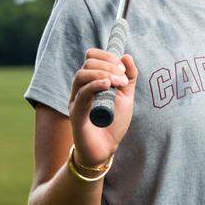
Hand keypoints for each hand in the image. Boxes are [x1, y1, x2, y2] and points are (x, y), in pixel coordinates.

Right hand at [68, 48, 137, 166]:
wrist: (106, 149)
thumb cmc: (114, 123)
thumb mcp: (126, 97)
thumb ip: (129, 77)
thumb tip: (126, 56)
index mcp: (90, 81)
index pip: (91, 56)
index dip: (107, 56)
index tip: (122, 68)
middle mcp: (80, 88)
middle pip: (88, 63)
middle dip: (109, 65)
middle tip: (123, 78)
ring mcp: (76, 100)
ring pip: (82, 75)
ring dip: (103, 73)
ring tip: (118, 83)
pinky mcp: (76, 114)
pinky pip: (82, 94)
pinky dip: (95, 85)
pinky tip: (108, 85)